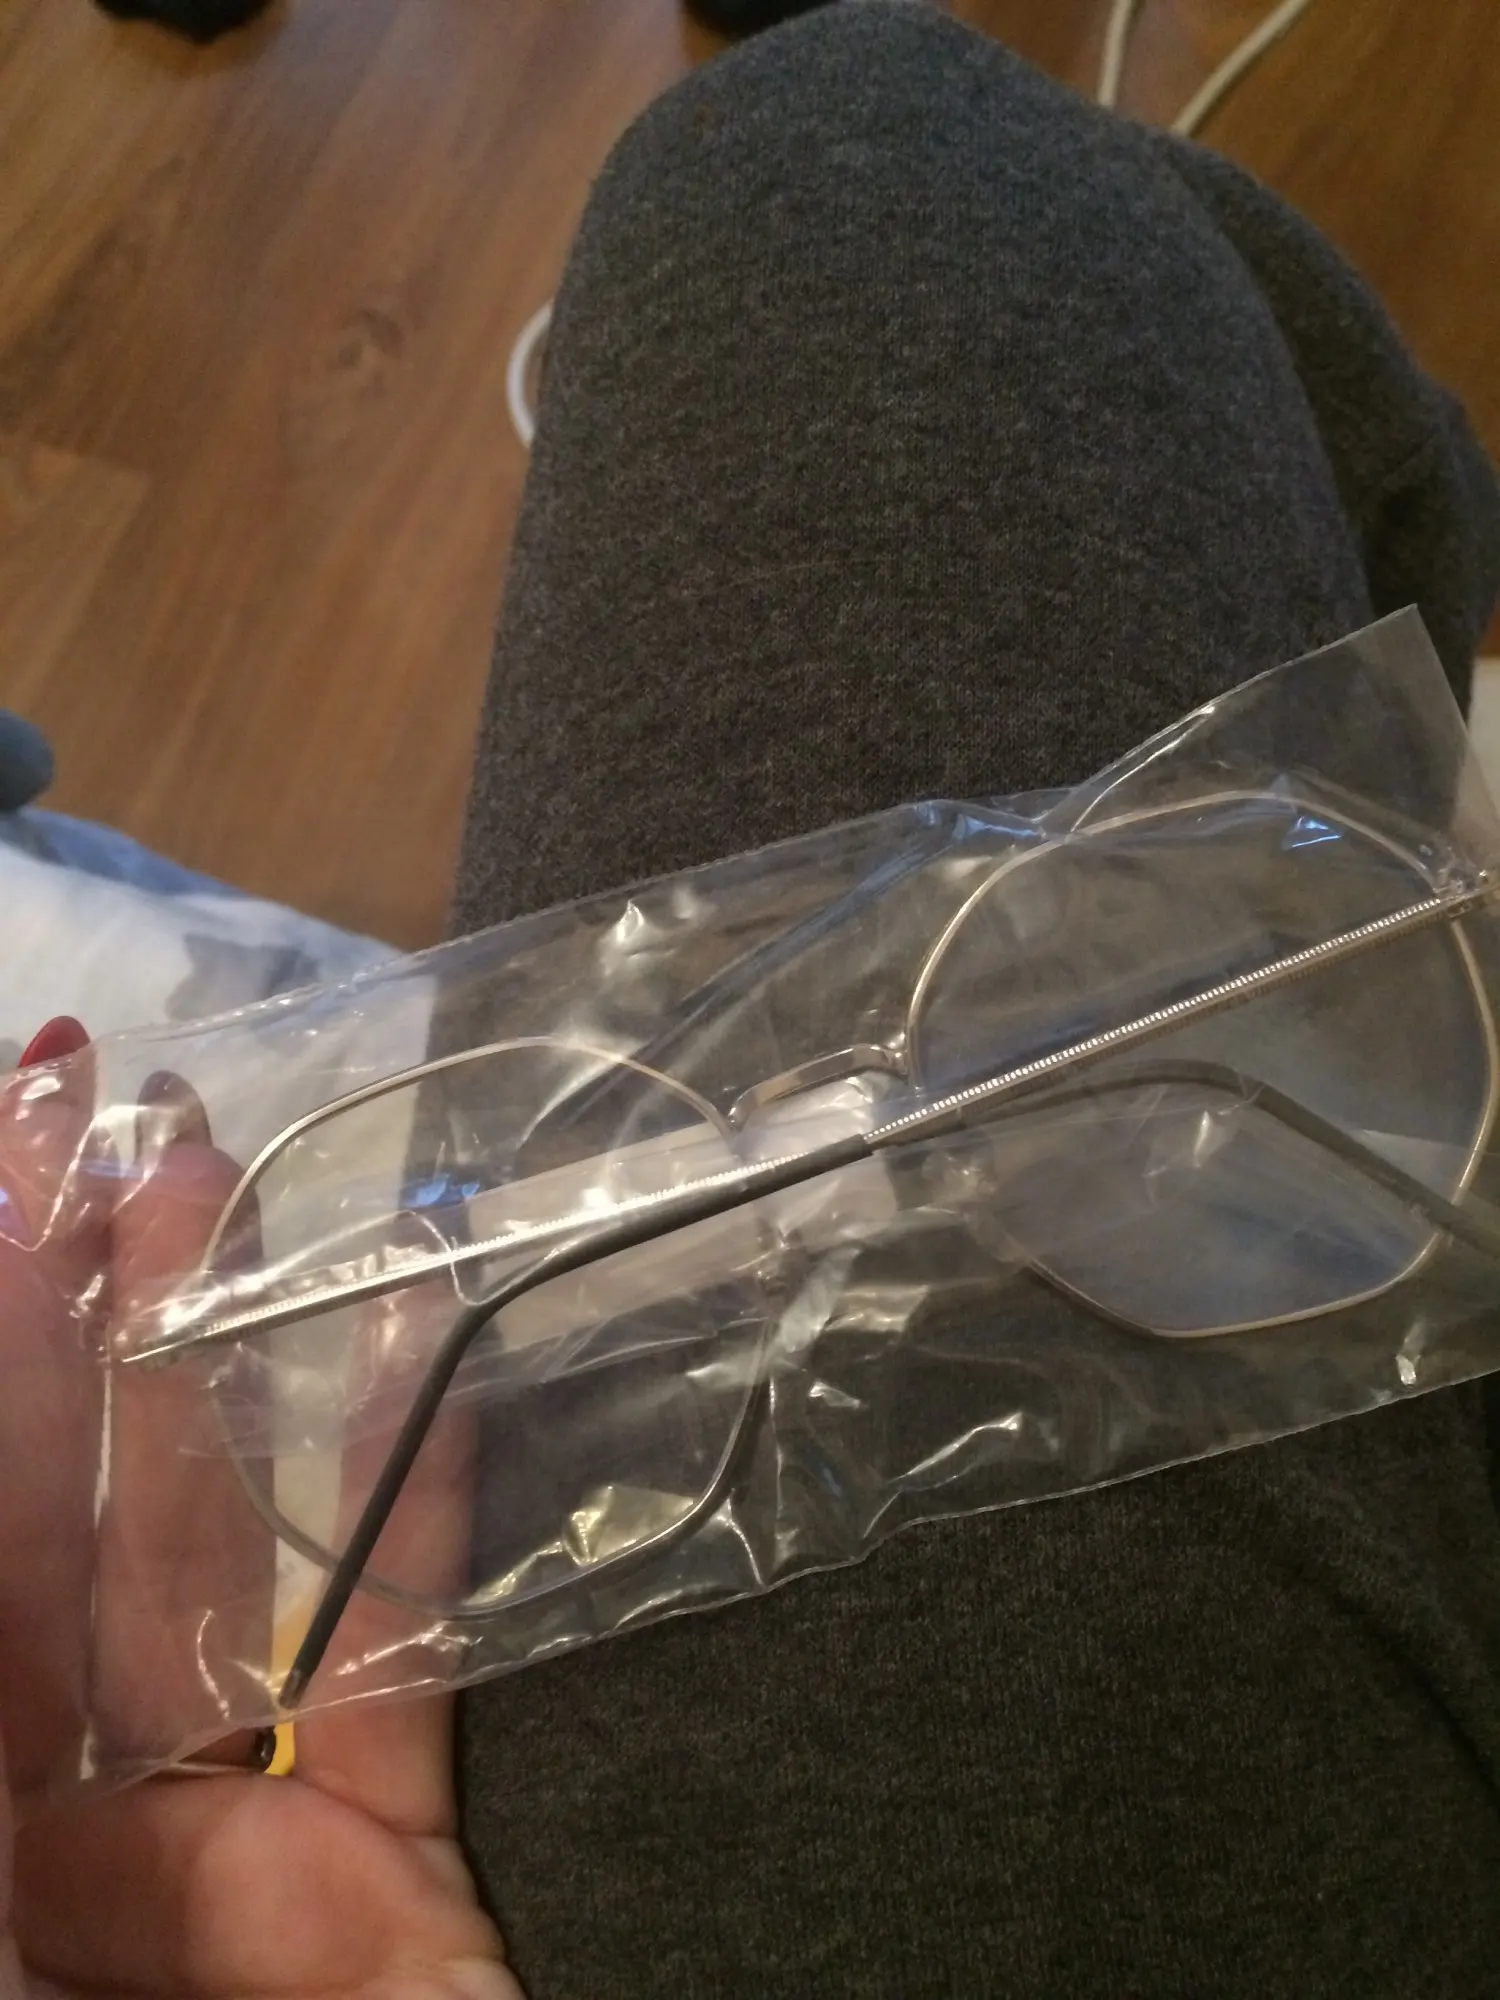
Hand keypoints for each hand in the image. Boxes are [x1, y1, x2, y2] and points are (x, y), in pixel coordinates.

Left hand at [0, 1028, 520, 1998]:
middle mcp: (24, 1824)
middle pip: (32, 1521)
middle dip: (56, 1307)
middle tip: (92, 1108)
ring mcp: (199, 1846)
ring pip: (193, 1561)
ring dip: (214, 1366)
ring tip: (222, 1177)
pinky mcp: (373, 1868)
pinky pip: (391, 1659)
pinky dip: (414, 1503)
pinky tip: (424, 1346)